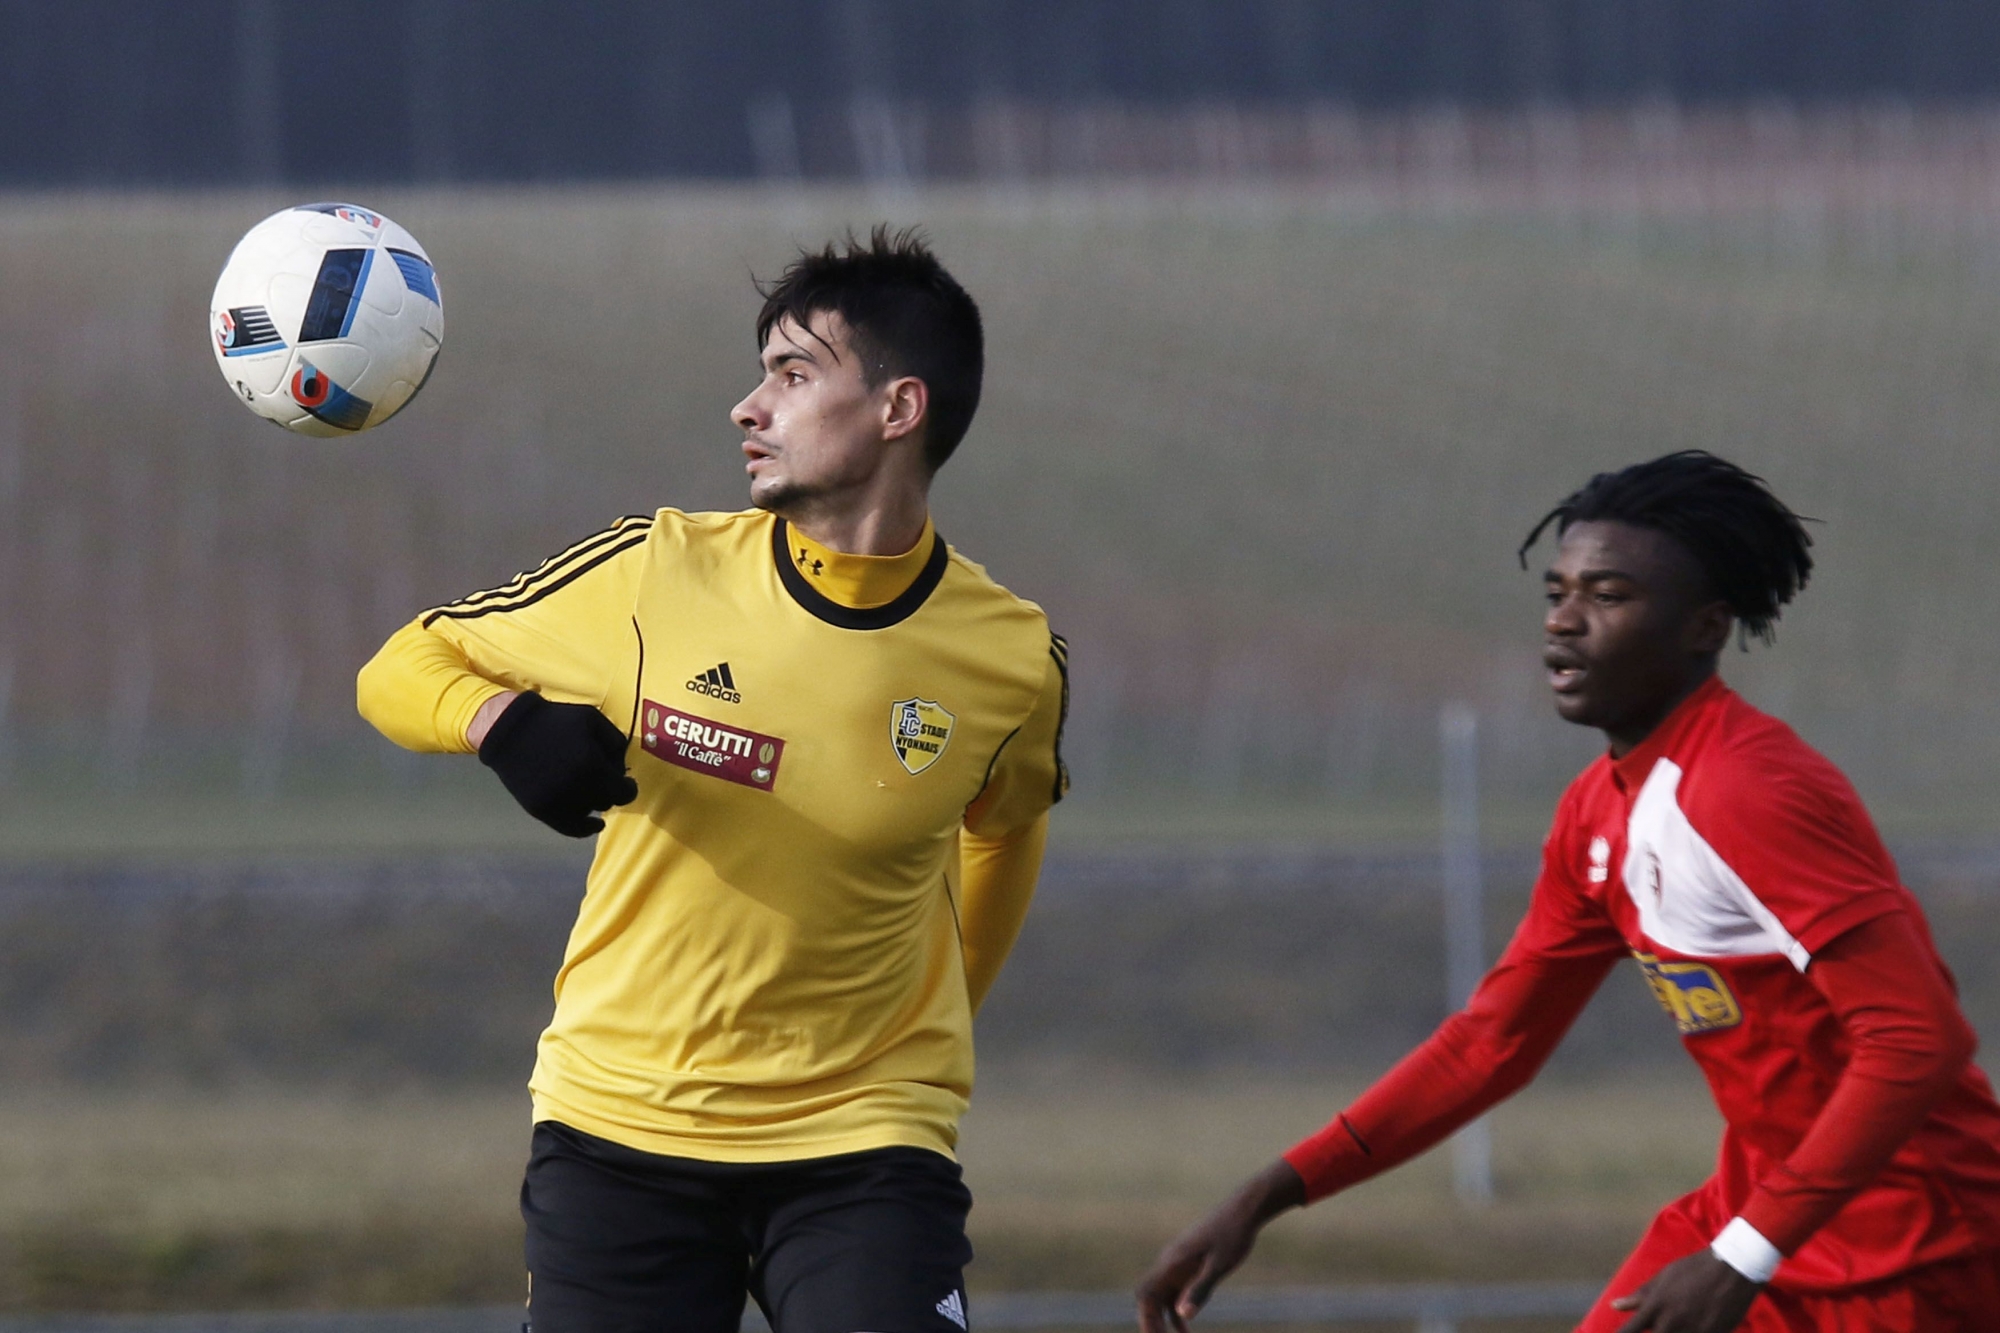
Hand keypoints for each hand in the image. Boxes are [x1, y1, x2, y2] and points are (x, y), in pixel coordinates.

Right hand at [476, 692, 637, 836]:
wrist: (510, 730)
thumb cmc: (555, 721)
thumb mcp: (592, 719)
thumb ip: (615, 742)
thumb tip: (624, 767)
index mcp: (592, 765)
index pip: (623, 792)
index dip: (629, 788)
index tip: (628, 783)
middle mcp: (577, 788)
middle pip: (607, 802)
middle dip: (609, 790)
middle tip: (603, 779)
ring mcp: (557, 803)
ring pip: (589, 814)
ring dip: (593, 802)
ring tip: (588, 789)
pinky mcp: (541, 811)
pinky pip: (570, 829)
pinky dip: (584, 828)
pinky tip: (593, 823)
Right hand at [1136, 1161, 1303, 1332]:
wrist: (1243, 1211)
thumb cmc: (1232, 1236)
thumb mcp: (1219, 1266)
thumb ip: (1200, 1290)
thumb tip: (1183, 1316)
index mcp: (1171, 1263)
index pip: (1146, 1295)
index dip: (1146, 1319)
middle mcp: (1169, 1263)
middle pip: (1149, 1298)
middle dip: (1152, 1323)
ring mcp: (1178, 1263)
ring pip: (1161, 1296)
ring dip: (1163, 1320)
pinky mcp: (1188, 1264)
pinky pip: (1175, 1291)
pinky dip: (1176, 1311)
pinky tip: (1186, 1328)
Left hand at [1611, 1249, 1762, 1332]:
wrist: (1732, 1271)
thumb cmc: (1694, 1270)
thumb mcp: (1663, 1277)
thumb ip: (1640, 1295)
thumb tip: (1615, 1305)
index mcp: (1655, 1307)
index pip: (1629, 1331)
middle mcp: (1670, 1324)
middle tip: (1657, 1324)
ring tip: (1676, 1323)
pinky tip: (1691, 1328)